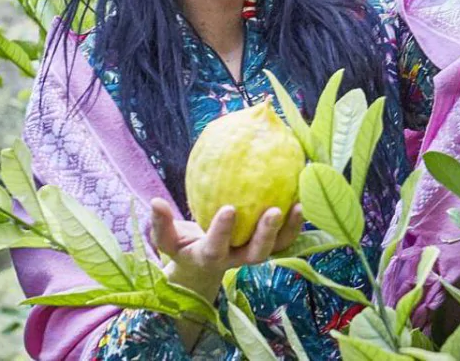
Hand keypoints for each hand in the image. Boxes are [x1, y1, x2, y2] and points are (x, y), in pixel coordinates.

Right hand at [149, 198, 304, 296]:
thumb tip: (155, 202)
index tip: (228, 208)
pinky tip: (304, 194)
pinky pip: (287, 236)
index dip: (222, 231)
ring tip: (299, 204)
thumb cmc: (184, 245)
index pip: (216, 247)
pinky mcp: (269, 247)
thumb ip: (161, 223)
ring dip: (290, 229)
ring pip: (277, 248)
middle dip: (266, 234)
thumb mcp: (167, 239)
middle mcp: (236, 260)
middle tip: (274, 210)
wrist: (203, 264)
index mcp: (209, 258)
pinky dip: (297, 221)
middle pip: (256, 255)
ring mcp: (255, 254)